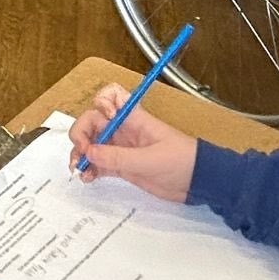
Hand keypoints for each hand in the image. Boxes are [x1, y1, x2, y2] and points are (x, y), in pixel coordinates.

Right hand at [66, 84, 197, 202]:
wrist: (198, 181)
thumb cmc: (181, 161)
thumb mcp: (149, 159)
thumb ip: (118, 157)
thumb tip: (88, 153)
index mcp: (133, 119)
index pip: (109, 98)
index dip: (100, 104)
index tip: (102, 120)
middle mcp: (123, 130)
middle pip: (92, 123)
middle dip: (81, 135)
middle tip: (81, 153)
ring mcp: (122, 148)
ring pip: (92, 145)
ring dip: (81, 155)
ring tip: (79, 170)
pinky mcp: (123, 166)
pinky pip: (100, 163)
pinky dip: (90, 169)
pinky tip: (88, 178)